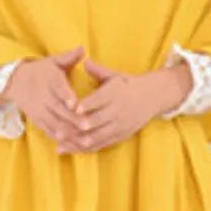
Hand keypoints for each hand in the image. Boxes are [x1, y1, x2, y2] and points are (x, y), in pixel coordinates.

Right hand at [2, 46, 88, 143]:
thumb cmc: (43, 71)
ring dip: (69, 132)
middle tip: (87, 125)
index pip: (58, 88)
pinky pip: (49, 131)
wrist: (17, 83)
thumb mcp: (54, 61)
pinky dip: (60, 138)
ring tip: (83, 138)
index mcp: (49, 80)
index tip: (75, 102)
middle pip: (58, 109)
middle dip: (73, 118)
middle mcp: (43, 96)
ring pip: (54, 123)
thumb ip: (69, 57)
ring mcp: (39, 110)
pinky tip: (73, 144)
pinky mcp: (38, 121)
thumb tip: (82, 48)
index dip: (66, 95)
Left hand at [56, 57, 191, 153]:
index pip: (99, 100)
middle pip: (96, 122)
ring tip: (60, 145)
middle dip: (77, 128)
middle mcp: (117, 112)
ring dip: (77, 142)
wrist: (151, 98)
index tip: (73, 109)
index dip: (87, 105)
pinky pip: (100, 145)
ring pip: (96, 137)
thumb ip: (98, 71)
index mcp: (115, 94)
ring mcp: (119, 126)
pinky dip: (84, 149)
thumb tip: (85, 61)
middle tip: (59, 132)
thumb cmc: (126, 85)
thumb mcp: (114, 75)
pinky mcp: (119, 136)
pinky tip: (70, 149)